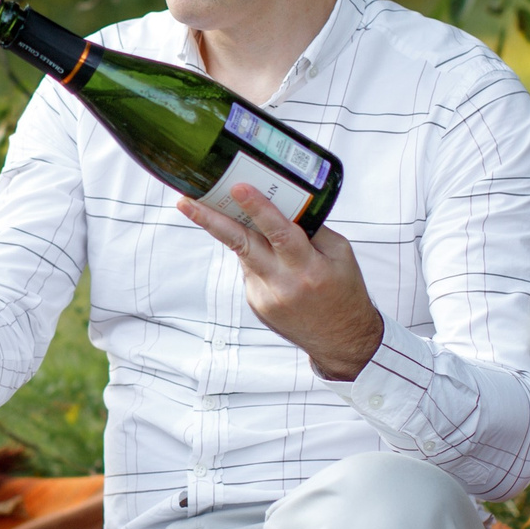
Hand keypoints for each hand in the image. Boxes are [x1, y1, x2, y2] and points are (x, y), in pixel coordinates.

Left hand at [176, 186, 384, 379]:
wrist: (341, 340)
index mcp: (308, 268)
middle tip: (184, 202)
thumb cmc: (345, 292)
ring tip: (208, 208)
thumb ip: (313, 230)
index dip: (258, 209)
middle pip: (241, 245)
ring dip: (228, 230)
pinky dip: (254, 256)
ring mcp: (264, 297)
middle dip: (209, 221)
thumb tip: (285, 204)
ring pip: (243, 253)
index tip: (238, 188)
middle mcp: (282, 283)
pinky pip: (250, 269)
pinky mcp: (255, 304)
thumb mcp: (340, 255)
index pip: (279, 232)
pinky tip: (267, 256)